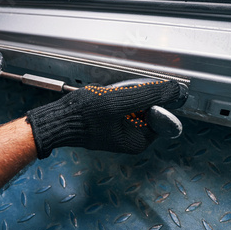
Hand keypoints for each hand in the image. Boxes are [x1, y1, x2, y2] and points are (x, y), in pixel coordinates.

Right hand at [26, 80, 181, 158]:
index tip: (137, 92)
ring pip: (134, 103)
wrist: (56, 120)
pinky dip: (114, 96)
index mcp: (140, 141)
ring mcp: (122, 129)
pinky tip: (101, 97)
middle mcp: (133, 138)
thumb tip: (174, 89)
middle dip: (134, 95)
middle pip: (149, 107)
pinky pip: (121, 103)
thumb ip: (148, 96)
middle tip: (117, 95)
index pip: (162, 114)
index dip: (154, 98)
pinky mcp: (111, 121)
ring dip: (122, 94)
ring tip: (106, 96)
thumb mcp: (119, 102)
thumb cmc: (83, 116)